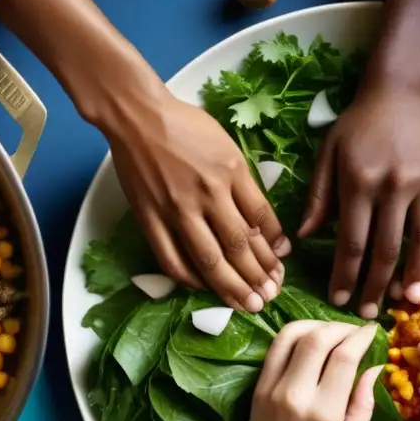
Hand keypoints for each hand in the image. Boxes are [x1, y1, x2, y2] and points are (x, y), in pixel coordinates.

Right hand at [105, 88, 290, 312]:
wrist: (137, 116)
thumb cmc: (187, 128)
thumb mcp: (229, 148)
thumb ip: (248, 188)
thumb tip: (268, 229)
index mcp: (230, 172)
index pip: (260, 220)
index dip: (274, 248)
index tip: (282, 266)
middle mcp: (206, 194)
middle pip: (238, 246)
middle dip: (258, 277)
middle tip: (270, 297)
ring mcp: (175, 209)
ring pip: (208, 259)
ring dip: (231, 287)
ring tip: (247, 305)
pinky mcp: (149, 218)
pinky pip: (171, 259)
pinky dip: (190, 279)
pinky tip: (204, 288)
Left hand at [231, 321, 381, 420]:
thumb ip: (364, 402)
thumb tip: (375, 366)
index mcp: (323, 411)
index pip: (344, 357)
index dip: (361, 337)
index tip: (373, 331)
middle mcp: (295, 394)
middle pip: (318, 338)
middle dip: (341, 327)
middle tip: (355, 331)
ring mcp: (271, 387)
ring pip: (292, 334)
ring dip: (316, 325)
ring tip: (333, 332)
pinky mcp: (258, 386)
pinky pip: (276, 348)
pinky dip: (295, 335)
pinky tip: (310, 340)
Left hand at [299, 81, 419, 318]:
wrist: (400, 94)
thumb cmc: (357, 126)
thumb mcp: (327, 154)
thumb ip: (317, 197)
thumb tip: (304, 238)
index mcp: (358, 181)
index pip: (351, 241)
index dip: (345, 275)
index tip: (338, 300)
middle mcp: (392, 186)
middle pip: (384, 250)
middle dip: (374, 286)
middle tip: (367, 313)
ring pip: (418, 244)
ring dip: (409, 278)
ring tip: (401, 303)